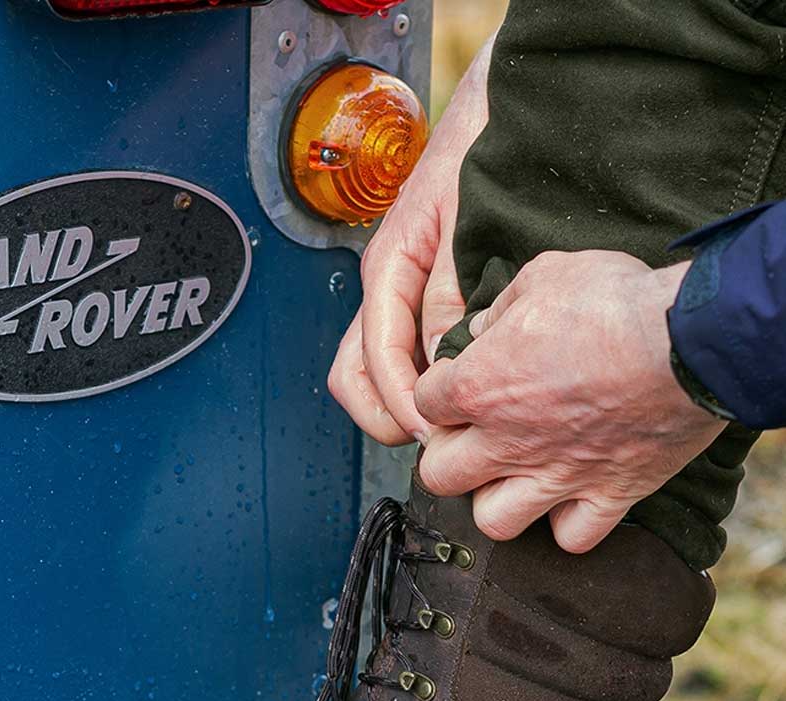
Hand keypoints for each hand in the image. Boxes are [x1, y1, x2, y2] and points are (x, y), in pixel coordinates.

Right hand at [328, 39, 493, 445]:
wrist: (497, 106)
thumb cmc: (480, 147)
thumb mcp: (467, 223)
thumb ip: (450, 293)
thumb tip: (442, 361)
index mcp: (388, 268)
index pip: (375, 359)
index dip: (402, 405)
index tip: (434, 432)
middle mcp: (386, 287)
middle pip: (356, 377)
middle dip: (386, 417)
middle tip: (433, 442)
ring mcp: (399, 294)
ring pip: (370, 372)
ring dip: (396, 407)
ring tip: (442, 427)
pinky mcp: (419, 297)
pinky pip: (402, 355)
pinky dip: (417, 385)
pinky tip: (454, 394)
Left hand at [414, 250, 723, 552]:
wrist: (692, 340)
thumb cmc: (616, 301)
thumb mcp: (544, 275)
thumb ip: (501, 307)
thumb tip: (480, 328)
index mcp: (479, 386)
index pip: (424, 402)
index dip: (438, 391)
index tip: (459, 381)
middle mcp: (507, 441)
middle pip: (439, 475)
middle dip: (448, 455)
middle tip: (472, 436)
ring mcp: (556, 476)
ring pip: (492, 521)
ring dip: (495, 500)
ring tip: (512, 477)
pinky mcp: (608, 495)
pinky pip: (571, 538)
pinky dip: (568, 525)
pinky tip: (572, 500)